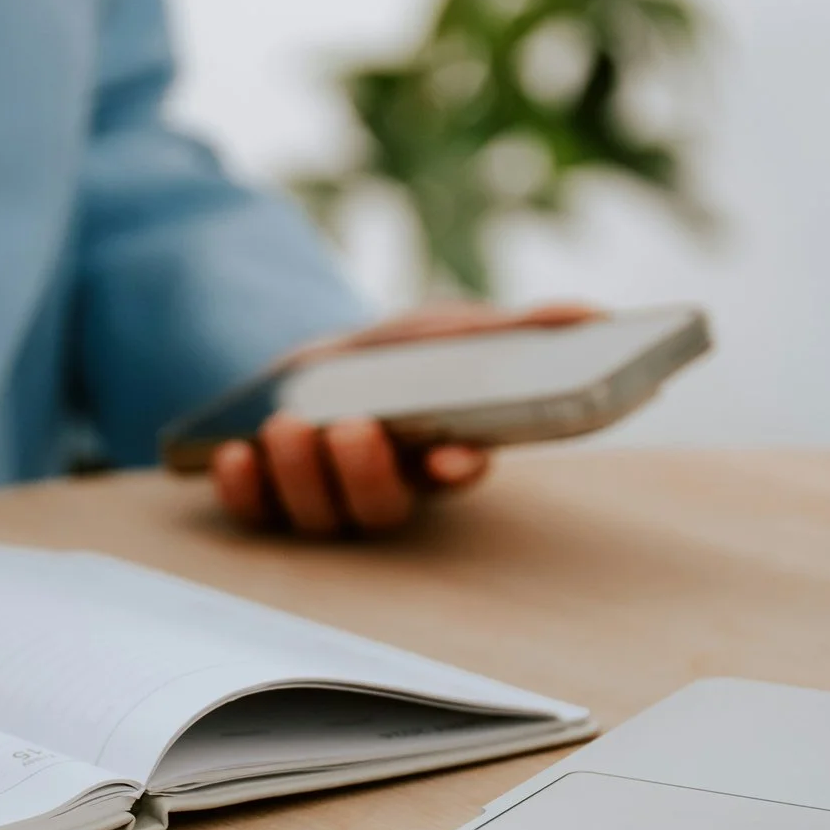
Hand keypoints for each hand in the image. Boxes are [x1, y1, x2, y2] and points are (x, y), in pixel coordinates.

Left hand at [210, 300, 600, 536]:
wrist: (303, 367)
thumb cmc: (391, 357)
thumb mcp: (445, 329)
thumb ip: (511, 330)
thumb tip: (594, 314)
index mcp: (438, 452)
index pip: (460, 472)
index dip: (458, 469)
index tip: (450, 456)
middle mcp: (386, 489)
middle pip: (382, 507)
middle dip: (365, 473)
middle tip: (353, 426)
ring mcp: (325, 502)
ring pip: (318, 514)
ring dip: (301, 472)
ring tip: (289, 424)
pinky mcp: (268, 503)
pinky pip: (254, 513)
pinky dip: (244, 487)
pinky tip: (235, 454)